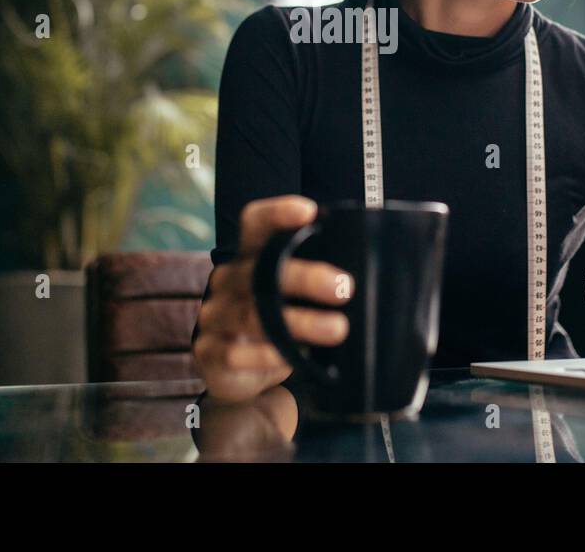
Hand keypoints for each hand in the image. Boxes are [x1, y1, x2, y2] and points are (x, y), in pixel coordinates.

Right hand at [193, 195, 351, 402]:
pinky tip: (293, 359)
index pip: (255, 225)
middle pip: (259, 270)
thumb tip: (373, 278)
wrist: (236, 372)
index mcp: (249, 257)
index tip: (309, 212)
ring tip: (337, 328)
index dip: (276, 214)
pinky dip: (267, 355)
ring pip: (252, 314)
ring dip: (299, 322)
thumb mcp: (293, 297)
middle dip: (304, 277)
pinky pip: (235, 353)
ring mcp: (215, 316)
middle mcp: (228, 280)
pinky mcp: (210, 352)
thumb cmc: (275, 321)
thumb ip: (318, 283)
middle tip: (344, 286)